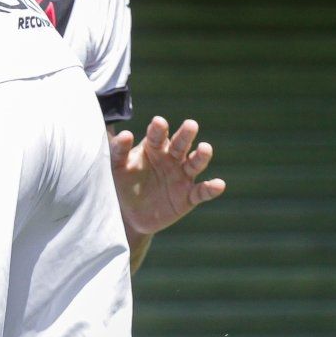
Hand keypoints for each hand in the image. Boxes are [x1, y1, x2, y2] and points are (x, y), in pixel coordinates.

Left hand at [112, 115, 225, 236]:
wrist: (130, 214)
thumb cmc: (123, 183)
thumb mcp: (117, 166)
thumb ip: (118, 150)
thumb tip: (124, 133)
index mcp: (153, 148)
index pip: (156, 136)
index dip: (158, 129)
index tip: (159, 122)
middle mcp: (171, 159)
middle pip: (180, 145)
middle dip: (185, 135)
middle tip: (190, 124)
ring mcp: (182, 177)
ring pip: (195, 164)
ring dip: (201, 156)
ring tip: (205, 147)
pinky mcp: (189, 197)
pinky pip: (202, 192)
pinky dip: (211, 188)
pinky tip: (219, 184)